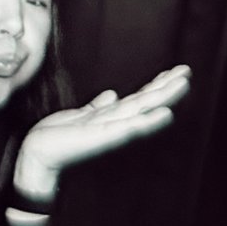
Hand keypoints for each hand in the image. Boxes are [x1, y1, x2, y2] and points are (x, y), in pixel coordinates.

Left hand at [10, 69, 192, 212]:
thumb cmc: (58, 137)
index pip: (139, 97)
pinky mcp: (104, 138)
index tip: (175, 72)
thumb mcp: (81, 115)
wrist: (39, 154)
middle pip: (145, 101)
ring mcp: (112, 130)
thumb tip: (112, 94)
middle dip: (166, 87)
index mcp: (110, 116)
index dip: (157, 84)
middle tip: (187, 72)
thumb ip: (97, 106)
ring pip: (142, 109)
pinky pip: (130, 128)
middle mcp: (115, 122)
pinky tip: (164, 114)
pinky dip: (148, 121)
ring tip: (182, 84)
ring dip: (163, 97)